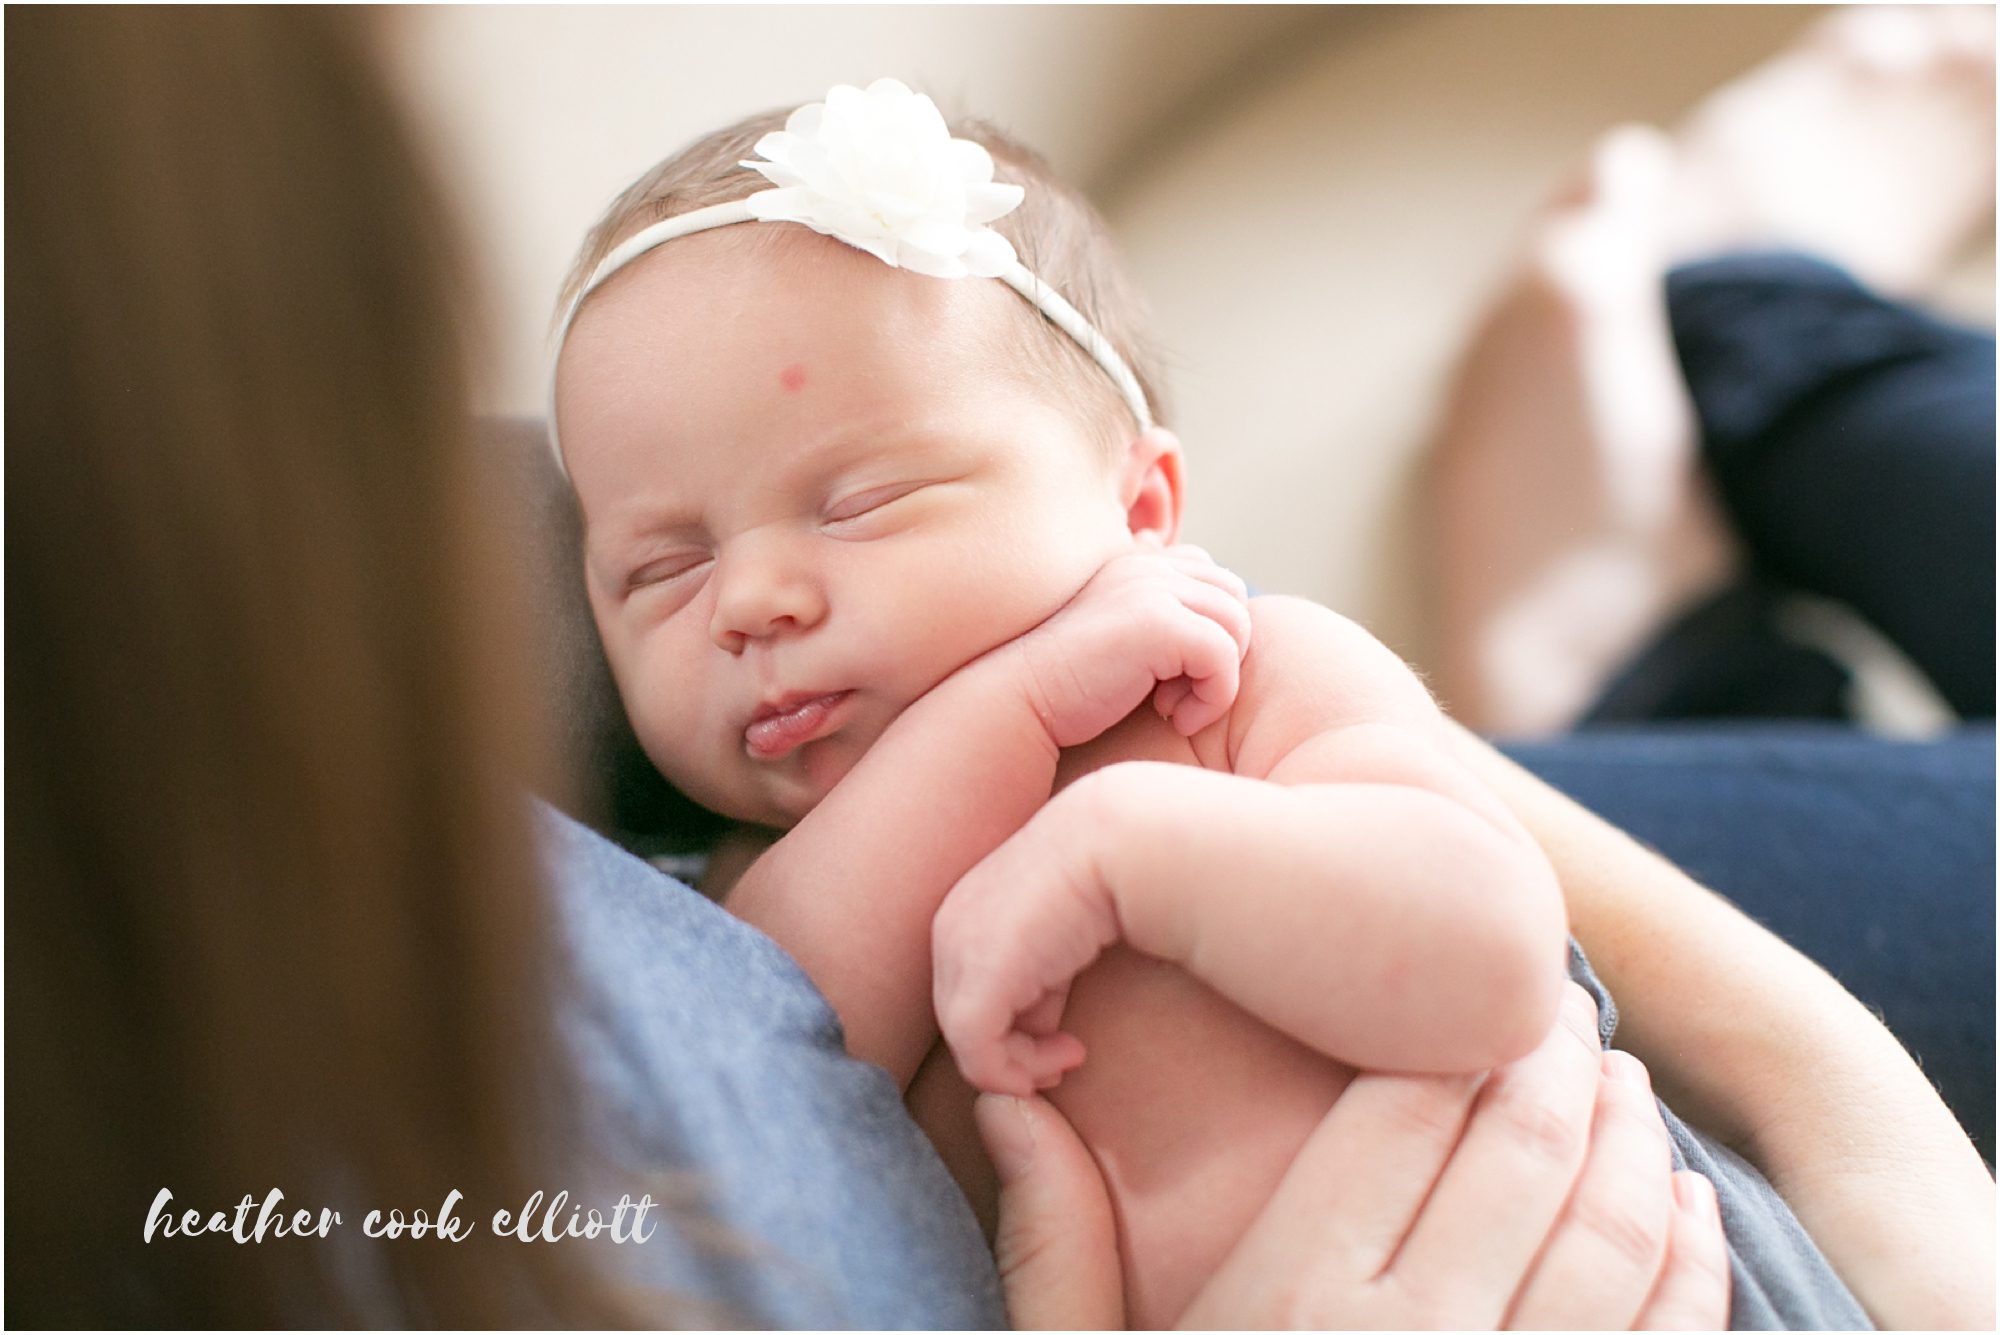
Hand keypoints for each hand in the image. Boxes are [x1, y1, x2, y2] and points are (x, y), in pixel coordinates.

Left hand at [931, 772, 1121, 1094]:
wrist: (1114, 843)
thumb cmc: (1101, 876)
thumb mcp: (1058, 935)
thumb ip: (1042, 979)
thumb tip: (1043, 1027)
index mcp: (965, 912)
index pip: (969, 987)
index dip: (1008, 1027)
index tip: (1058, 1043)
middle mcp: (951, 931)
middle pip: (964, 1017)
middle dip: (1012, 1052)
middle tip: (1062, 1064)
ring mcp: (959, 954)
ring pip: (969, 1042)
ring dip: (1022, 1065)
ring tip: (1070, 1058)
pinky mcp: (979, 982)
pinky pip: (980, 1055)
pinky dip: (1016, 1073)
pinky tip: (1068, 1057)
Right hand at [982, 983, 1729, 1329]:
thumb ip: (1053, 1245)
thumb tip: (1006, 1097)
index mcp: (1288, 1302)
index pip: (1398, 1112)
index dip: (1454, 1031)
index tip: (1482, 984)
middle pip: (1518, 1150)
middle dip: (1556, 1059)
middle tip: (1566, 1006)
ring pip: (1611, 1231)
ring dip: (1632, 1139)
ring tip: (1625, 1083)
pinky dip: (1691, 1257)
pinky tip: (1684, 1203)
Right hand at [999, 542, 1250, 747]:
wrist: (1018, 705)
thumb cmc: (1068, 689)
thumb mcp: (1119, 643)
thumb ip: (1155, 619)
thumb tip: (1196, 622)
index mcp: (1137, 563)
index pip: (1215, 579)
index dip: (1210, 630)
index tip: (1173, 675)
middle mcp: (1146, 565)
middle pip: (1235, 598)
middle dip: (1222, 651)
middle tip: (1178, 694)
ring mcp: (1151, 588)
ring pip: (1238, 625)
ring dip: (1218, 677)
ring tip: (1174, 706)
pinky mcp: (1157, 622)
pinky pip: (1224, 656)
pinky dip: (1212, 698)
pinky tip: (1175, 719)